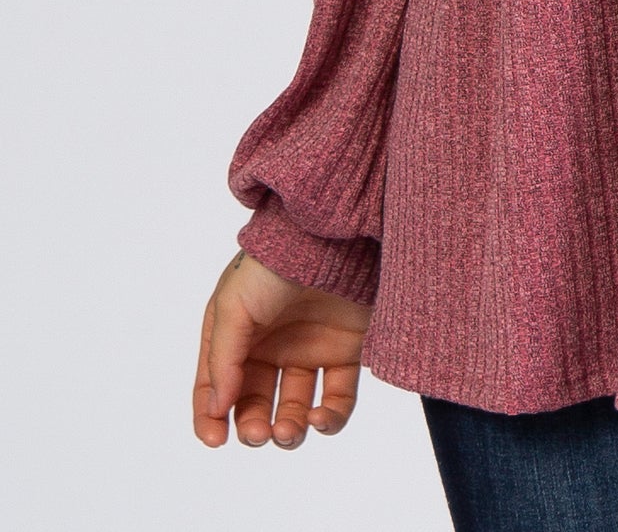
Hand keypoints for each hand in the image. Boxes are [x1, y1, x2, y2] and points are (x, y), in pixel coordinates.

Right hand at [192, 251, 372, 448]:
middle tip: (259, 433)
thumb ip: (222, 360)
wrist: (331, 237)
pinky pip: (337, 399)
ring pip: (295, 409)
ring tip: (289, 429)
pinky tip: (319, 418)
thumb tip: (217, 409)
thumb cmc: (273, 265)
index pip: (216, 387)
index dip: (211, 418)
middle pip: (255, 404)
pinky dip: (330, 419)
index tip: (217, 441)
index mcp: (236, 335)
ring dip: (289, 430)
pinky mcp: (344, 353)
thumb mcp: (232, 306)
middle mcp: (271, 347)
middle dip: (254, 427)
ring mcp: (309, 350)